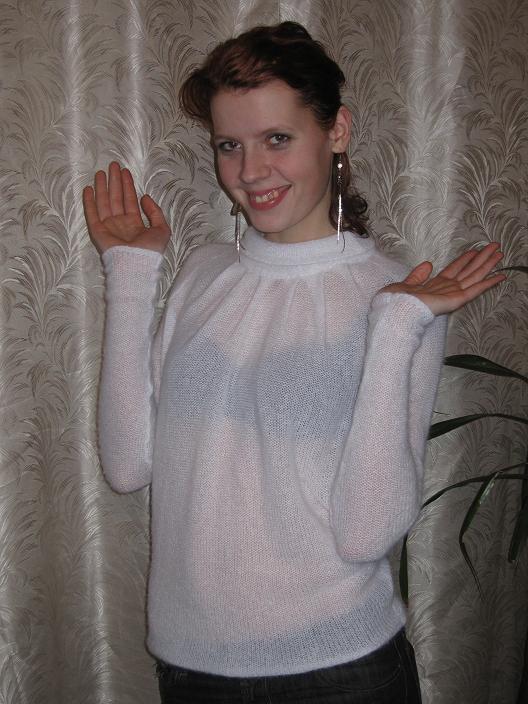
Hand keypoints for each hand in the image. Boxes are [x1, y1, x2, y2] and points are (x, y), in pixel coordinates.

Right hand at [82, 162, 170, 254]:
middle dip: (115, 182)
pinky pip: (92, 214)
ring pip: (104, 202)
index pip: (130, 201)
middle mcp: (121, 224)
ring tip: (101, 172)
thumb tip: (145, 197)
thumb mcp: (162, 229)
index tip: (125, 171)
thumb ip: (155, 212)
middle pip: (116, 198)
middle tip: (113, 165)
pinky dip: (89, 202)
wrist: (136, 264)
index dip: (128, 186)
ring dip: (102, 187)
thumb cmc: (150, 250)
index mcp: (135, 224)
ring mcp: (109, 227)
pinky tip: (89, 189)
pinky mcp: (98, 231)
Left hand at [381, 243, 505, 314]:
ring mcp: (454, 294)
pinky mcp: (457, 299)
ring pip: (475, 276)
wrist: (398, 310)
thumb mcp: (405, 284)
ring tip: (500, 254)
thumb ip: (417, 275)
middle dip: (481, 258)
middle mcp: (447, 288)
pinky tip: (500, 276)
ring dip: (488, 264)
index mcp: (435, 285)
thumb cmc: (398, 301)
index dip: (465, 259)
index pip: (454, 269)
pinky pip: (476, 289)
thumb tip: (428, 264)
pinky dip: (489, 283)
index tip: (474, 250)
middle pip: (469, 270)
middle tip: (494, 247)